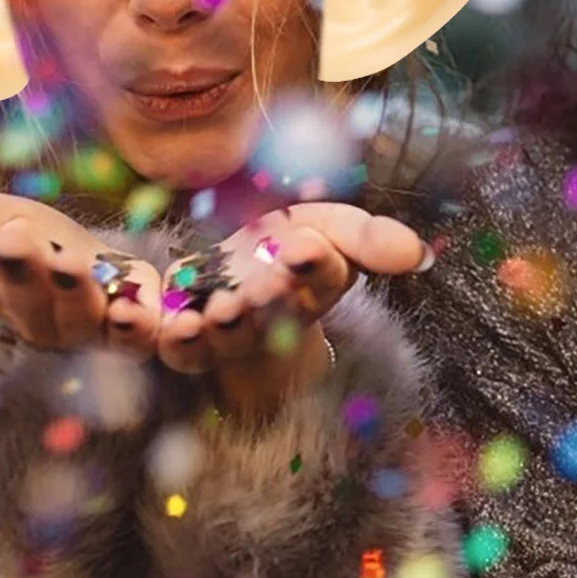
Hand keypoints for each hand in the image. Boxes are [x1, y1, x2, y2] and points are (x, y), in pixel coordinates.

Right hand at [0, 192, 160, 355]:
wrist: (107, 266)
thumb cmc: (40, 243)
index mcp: (5, 296)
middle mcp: (48, 322)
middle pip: (32, 305)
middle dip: (20, 272)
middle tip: (11, 238)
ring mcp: (96, 330)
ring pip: (83, 322)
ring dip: (75, 295)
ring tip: (67, 264)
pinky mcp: (145, 329)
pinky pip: (150, 342)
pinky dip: (152, 334)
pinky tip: (146, 314)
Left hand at [157, 203, 430, 418]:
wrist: (238, 274)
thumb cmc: (289, 246)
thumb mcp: (331, 229)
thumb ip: (368, 239)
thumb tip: (418, 254)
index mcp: (313, 285)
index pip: (322, 275)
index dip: (315, 265)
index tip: (306, 247)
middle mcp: (271, 317)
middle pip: (273, 313)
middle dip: (267, 299)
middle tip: (261, 285)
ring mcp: (225, 333)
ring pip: (224, 339)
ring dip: (220, 328)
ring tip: (215, 311)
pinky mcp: (180, 338)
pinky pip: (172, 348)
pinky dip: (165, 339)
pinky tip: (158, 321)